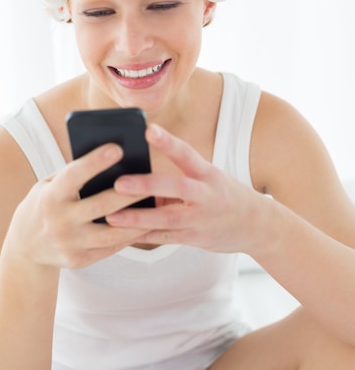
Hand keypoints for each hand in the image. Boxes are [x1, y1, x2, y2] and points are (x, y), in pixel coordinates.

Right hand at [4, 143, 150, 268]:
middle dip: (129, 192)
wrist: (24, 248)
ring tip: (159, 206)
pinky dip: (129, 236)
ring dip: (138, 220)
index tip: (117, 148)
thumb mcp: (49, 186)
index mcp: (50, 196)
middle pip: (101, 206)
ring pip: (113, 232)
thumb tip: (114, 162)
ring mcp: (69, 244)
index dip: (95, 162)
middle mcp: (59, 221)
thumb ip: (74, 176)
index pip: (74, 176)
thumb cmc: (44, 204)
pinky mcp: (79, 260)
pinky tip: (146, 224)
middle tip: (153, 179)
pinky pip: (110, 247)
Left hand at [107, 124, 266, 253]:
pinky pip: (166, 239)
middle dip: (147, 185)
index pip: (187, 154)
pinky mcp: (197, 239)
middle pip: (177, 187)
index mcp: (208, 174)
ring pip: (168, 219)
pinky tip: (122, 235)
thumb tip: (139, 177)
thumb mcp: (208, 179)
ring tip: (111, 216)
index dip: (168, 142)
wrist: (258, 226)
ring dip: (138, 218)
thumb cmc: (223, 195)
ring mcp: (202, 219)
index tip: (149, 130)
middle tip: (119, 183)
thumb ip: (178, 177)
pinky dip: (144, 236)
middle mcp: (207, 195)